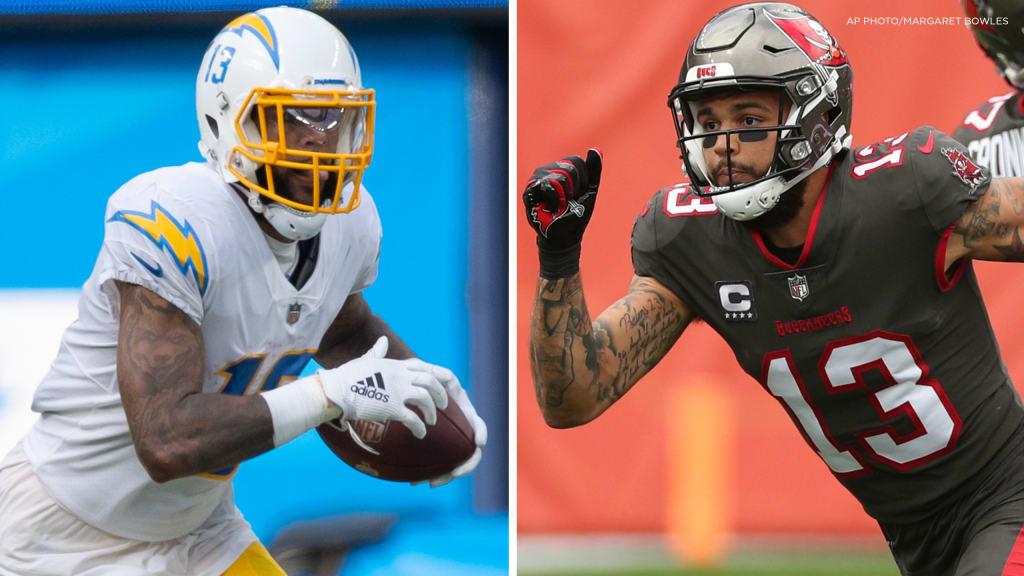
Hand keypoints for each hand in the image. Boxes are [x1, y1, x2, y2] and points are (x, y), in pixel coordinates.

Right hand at [318, 336, 448, 438]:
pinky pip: (413, 419)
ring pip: (426, 398)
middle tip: (444, 405)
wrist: (335, 391)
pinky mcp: (392, 408)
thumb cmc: (346, 376)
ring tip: (432, 421)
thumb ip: (377, 352)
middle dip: (441, 394)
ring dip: (432, 411)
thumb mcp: (365, 361)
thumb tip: (383, 340)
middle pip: (431, 381)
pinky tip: (420, 434)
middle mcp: (400, 376)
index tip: (445, 383)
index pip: (423, 367)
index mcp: (395, 365)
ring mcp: (398, 391)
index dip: (438, 374)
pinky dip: (419, 427)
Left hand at [403, 359, 486, 487]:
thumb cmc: (426, 380)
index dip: (481, 433)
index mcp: (465, 414)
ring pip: (452, 465)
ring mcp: (450, 443)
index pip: (478, 425)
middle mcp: (461, 431)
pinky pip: (436, 466)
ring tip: (428, 482)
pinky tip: (413, 481)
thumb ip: (440, 375)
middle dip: (463, 468)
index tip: (478, 442)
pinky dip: (428, 475)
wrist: (411, 390)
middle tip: (451, 474)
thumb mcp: (434, 374)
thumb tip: (445, 378)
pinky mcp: (436, 451)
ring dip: (444, 476)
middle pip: (470, 455)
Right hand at [523, 148, 602, 251]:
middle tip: (568, 201)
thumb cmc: (576, 213)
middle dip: (574, 190)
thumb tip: (595, 149)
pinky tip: (550, 207)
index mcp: (564, 166)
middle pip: (569, 169)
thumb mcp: (590, 190)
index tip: (578, 194)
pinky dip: (554, 201)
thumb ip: (594, 170)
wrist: (564, 235)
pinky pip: (548, 186)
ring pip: (559, 178)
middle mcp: (550, 168)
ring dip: (564, 197)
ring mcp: (538, 177)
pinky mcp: (530, 188)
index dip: (582, 181)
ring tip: (559, 204)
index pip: (577, 162)